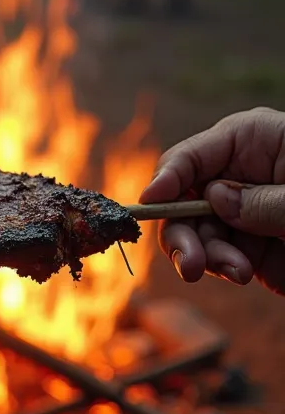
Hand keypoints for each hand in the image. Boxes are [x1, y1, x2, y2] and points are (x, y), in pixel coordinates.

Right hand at [140, 106, 284, 293]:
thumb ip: (264, 200)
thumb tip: (214, 200)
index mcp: (254, 140)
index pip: (192, 155)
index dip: (168, 178)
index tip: (151, 202)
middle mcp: (240, 175)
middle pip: (183, 199)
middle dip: (182, 231)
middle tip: (191, 264)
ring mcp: (245, 214)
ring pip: (196, 234)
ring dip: (204, 255)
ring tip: (233, 272)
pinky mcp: (253, 249)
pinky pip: (219, 257)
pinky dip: (223, 267)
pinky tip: (241, 273)